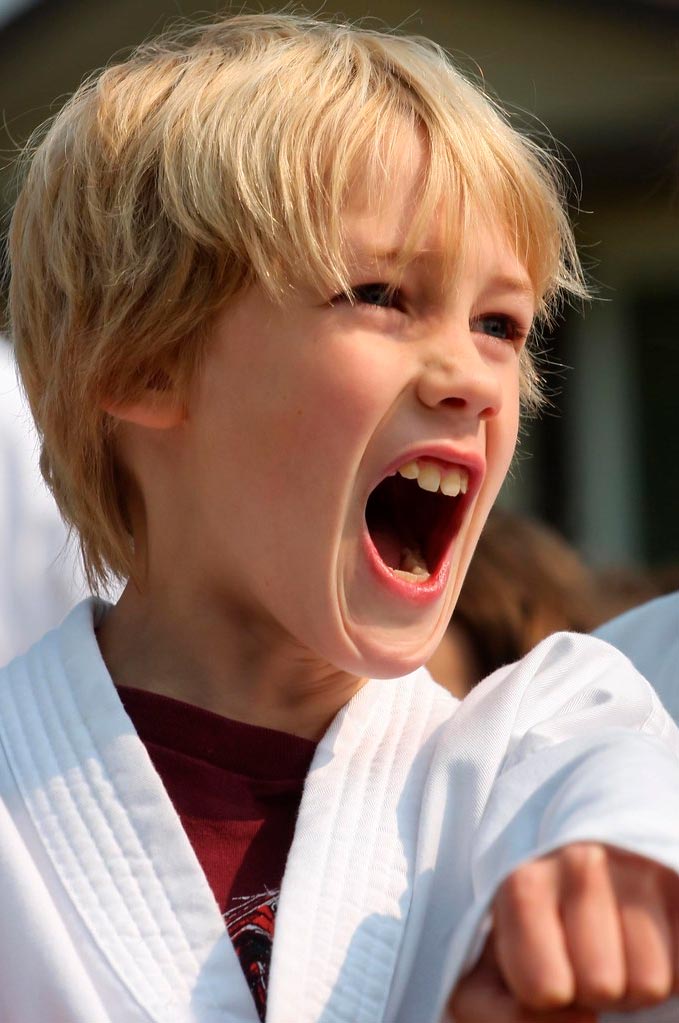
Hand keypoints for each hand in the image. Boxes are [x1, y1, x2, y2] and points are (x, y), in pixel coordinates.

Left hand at [448, 843, 678, 1020]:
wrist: (574, 880)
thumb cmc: (532, 939)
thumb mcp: (490, 977)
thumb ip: (500, 1015)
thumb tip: (582, 1019)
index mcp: (523, 886)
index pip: (543, 989)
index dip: (546, 998)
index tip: (544, 969)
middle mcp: (579, 865)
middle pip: (601, 987)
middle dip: (594, 992)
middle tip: (585, 960)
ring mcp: (635, 867)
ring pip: (649, 982)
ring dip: (634, 984)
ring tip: (616, 950)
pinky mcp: (675, 879)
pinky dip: (671, 970)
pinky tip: (648, 941)